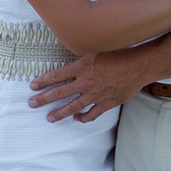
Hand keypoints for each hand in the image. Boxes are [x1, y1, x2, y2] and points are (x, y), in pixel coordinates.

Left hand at [28, 50, 143, 122]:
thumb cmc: (120, 55)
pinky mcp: (105, 103)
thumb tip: (74, 65)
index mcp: (81, 67)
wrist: (138, 65)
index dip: (43, 81)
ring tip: (49, 117)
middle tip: (32, 103)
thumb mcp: (97, 51)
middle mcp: (85, 82)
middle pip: (59, 92)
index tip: (33, 86)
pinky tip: (77, 119)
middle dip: (43, 98)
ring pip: (72, 106)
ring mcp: (95, 94)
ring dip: (59, 113)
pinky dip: (83, 118)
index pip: (57, 75)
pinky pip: (91, 114)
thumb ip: (84, 60)